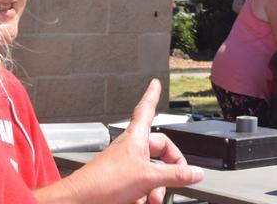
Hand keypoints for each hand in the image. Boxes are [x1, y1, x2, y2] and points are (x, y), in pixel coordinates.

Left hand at [37, 79, 203, 203]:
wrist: (80, 200)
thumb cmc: (103, 182)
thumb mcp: (148, 177)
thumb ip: (175, 175)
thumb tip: (195, 172)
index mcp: (136, 137)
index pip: (147, 109)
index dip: (152, 95)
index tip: (155, 84)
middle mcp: (131, 148)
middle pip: (159, 150)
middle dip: (168, 169)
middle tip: (176, 179)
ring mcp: (125, 165)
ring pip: (151, 172)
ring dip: (156, 187)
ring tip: (153, 198)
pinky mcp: (119, 181)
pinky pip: (140, 185)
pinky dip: (143, 194)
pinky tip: (140, 201)